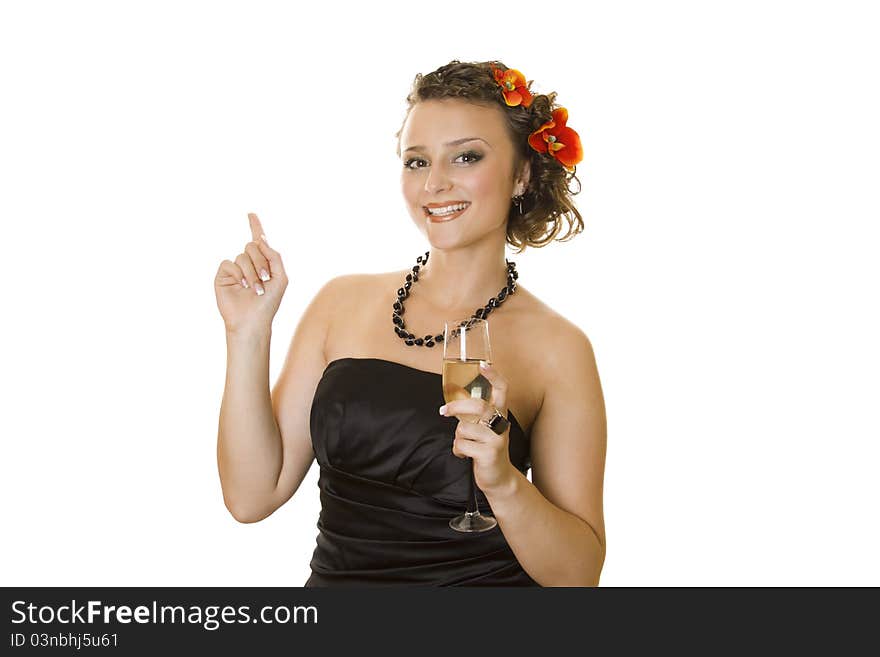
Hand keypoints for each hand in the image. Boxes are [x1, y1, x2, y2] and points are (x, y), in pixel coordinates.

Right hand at [214, 212, 288, 334]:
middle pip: (252, 246)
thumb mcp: (281, 278)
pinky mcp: (222, 276)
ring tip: (255, 289)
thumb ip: (274, 256)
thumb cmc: (269, 302)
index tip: (251, 213)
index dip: (255, 226)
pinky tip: (242, 286)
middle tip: (265, 279)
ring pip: (242, 256)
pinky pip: (229, 263)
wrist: (253, 321)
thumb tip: (261, 239)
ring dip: (252, 273)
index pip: (258, 240)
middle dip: (261, 262)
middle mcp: (248, 263)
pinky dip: (238, 274)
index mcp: (263, 262)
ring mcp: (234, 269)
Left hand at [441, 361, 516, 495]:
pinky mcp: (489, 454)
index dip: (494, 376)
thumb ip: (474, 416)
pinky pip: (462, 445)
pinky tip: (465, 455)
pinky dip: (458, 450)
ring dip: (457, 437)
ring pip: (465, 428)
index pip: (503, 390)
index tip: (483, 365)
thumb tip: (451, 404)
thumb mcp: (484, 429)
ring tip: (464, 445)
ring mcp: (497, 440)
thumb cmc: (486, 449)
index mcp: (500, 415)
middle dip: (457, 406)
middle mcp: (501, 425)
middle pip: (479, 406)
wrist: (499, 478)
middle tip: (443, 411)